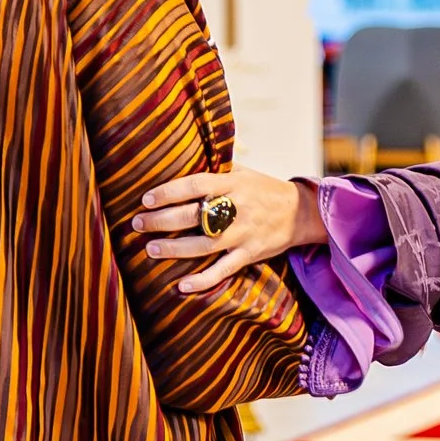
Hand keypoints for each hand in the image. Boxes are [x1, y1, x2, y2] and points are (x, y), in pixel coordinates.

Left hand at [132, 168, 324, 293]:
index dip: (169, 192)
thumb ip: (216, 168)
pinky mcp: (250, 254)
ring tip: (150, 248)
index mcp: (233, 184)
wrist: (301, 213)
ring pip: (203, 244)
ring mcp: (243, 234)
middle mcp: (237, 208)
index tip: (146, 199)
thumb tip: (183, 155)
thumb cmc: (264, 190)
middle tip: (138, 223)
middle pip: (194, 215)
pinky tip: (181, 285)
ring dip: (174, 248)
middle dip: (162, 220)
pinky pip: (223, 270)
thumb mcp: (243, 172)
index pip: (195, 185)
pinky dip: (203, 280)